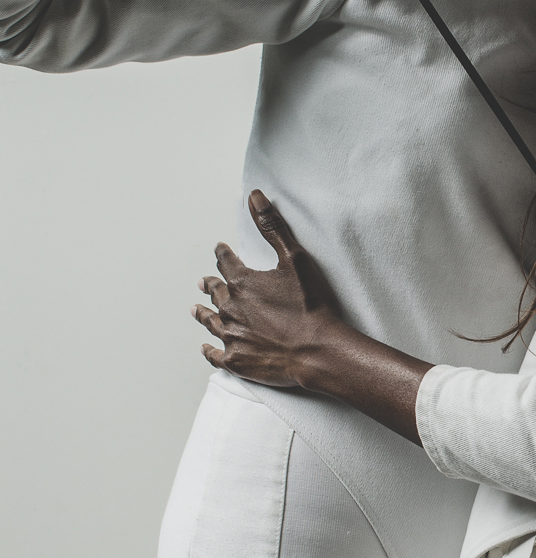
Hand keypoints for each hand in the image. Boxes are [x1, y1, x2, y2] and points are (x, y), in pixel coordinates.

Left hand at [192, 190, 344, 388]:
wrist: (318, 350)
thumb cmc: (311, 304)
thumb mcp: (295, 259)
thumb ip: (272, 227)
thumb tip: (254, 197)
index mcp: (242, 283)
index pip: (226, 263)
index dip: (223, 254)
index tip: (219, 249)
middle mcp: (230, 308)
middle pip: (215, 293)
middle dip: (210, 285)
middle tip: (203, 282)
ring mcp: (231, 336)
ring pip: (210, 322)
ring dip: (203, 313)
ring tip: (195, 308)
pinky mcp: (236, 360)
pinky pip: (215, 354)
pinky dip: (208, 349)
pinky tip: (205, 346)